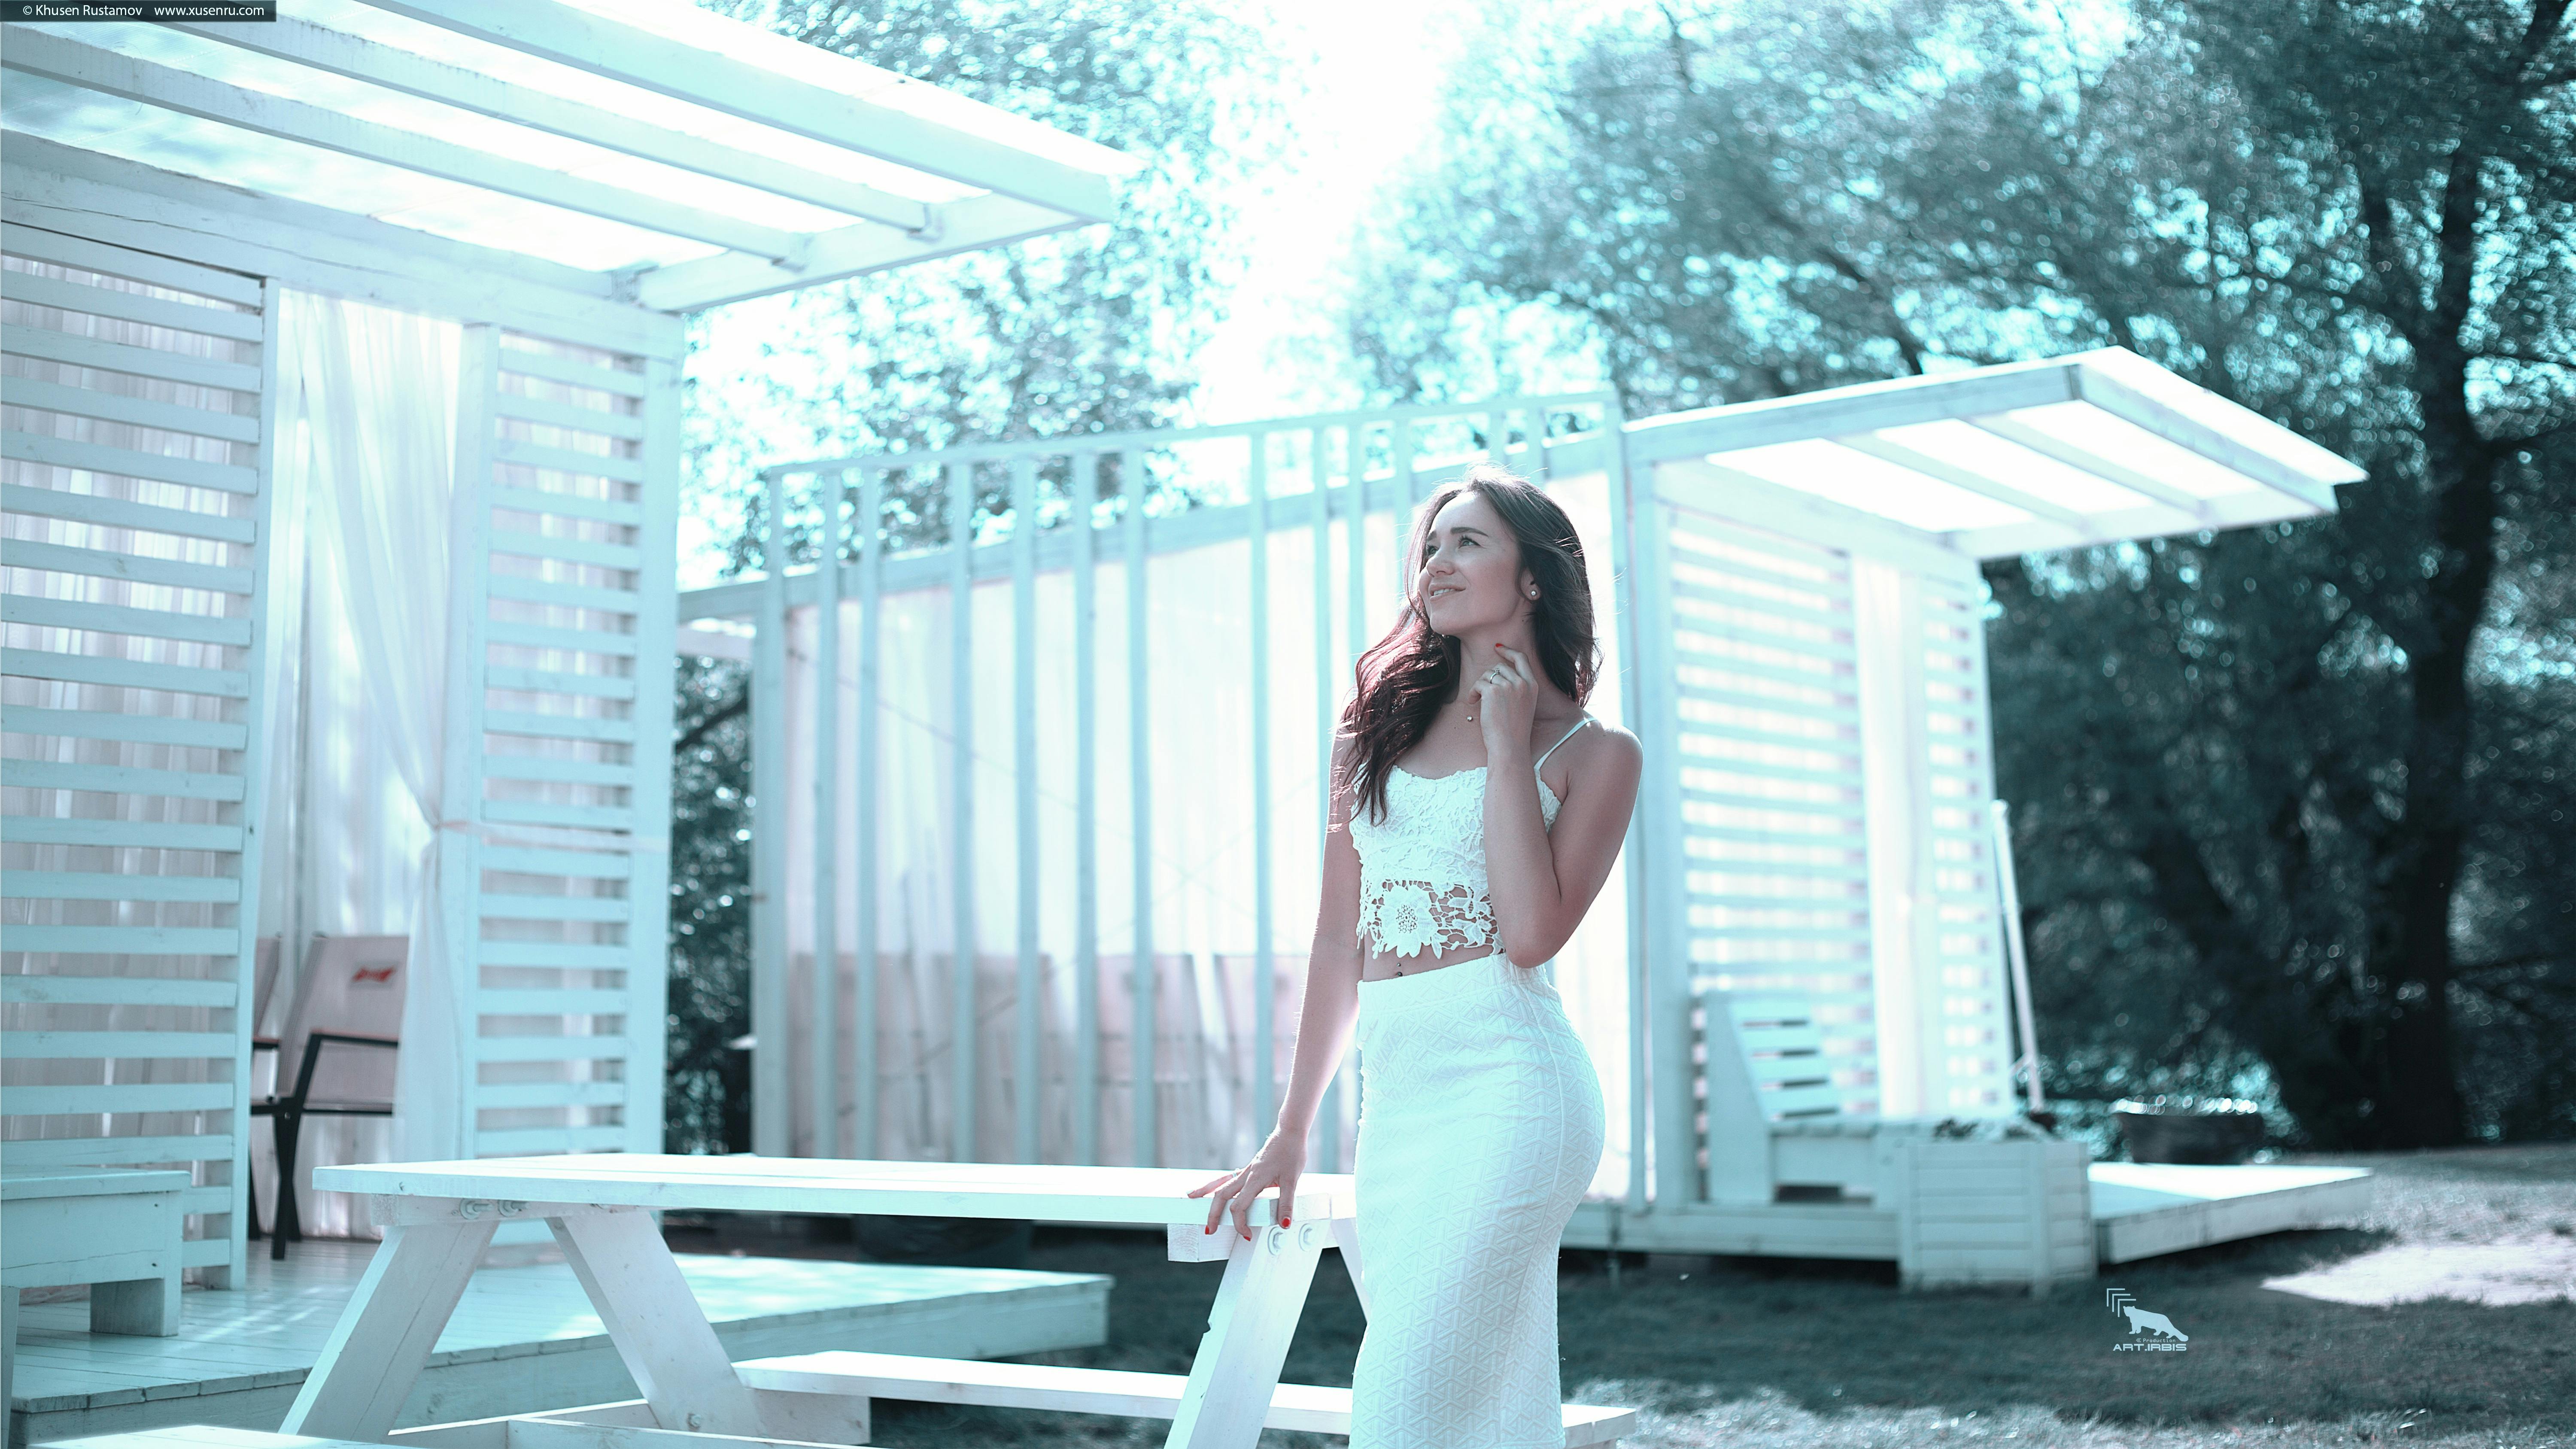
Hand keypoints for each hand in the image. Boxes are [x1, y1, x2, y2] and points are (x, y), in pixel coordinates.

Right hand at [1187, 1131, 1305, 1240]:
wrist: (1290, 1130)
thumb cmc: (1291, 1151)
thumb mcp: (1292, 1180)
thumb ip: (1286, 1203)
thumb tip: (1284, 1223)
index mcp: (1255, 1179)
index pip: (1239, 1206)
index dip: (1240, 1224)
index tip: (1246, 1235)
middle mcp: (1247, 1175)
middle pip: (1222, 1195)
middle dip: (1213, 1213)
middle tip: (1209, 1229)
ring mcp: (1247, 1170)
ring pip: (1221, 1183)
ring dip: (1206, 1193)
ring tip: (1192, 1197)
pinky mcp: (1250, 1167)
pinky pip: (1229, 1177)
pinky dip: (1217, 1183)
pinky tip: (1215, 1187)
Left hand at [1472, 642, 1538, 754]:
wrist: (1510, 746)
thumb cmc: (1514, 731)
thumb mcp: (1523, 706)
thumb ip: (1517, 689)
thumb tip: (1498, 674)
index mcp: (1532, 686)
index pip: (1521, 659)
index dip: (1508, 651)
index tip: (1498, 648)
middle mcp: (1522, 683)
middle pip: (1500, 667)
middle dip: (1488, 677)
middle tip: (1482, 692)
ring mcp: (1509, 686)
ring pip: (1488, 675)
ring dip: (1479, 686)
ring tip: (1477, 700)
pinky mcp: (1493, 691)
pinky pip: (1478, 684)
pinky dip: (1472, 692)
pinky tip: (1472, 703)